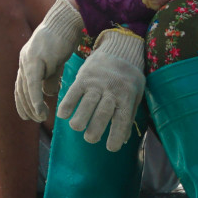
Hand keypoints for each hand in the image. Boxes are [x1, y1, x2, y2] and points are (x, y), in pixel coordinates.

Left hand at [14, 0, 84, 123]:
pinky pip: (32, 83)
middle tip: (34, 119)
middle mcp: (24, 60)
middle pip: (20, 89)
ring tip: (40, 117)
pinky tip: (39, 109)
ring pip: (25, 88)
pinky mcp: (35, 58)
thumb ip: (50, 77)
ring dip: (32, 106)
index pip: (21, 86)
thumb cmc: (63, 40)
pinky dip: (35, 98)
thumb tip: (47, 94)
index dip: (23, 102)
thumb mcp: (55, 62)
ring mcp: (28, 59)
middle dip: (26, 107)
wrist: (67, 22)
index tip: (28, 116)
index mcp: (27, 61)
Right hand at [57, 28, 146, 152]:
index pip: (122, 120)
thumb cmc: (129, 77)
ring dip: (79, 119)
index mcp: (127, 96)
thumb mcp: (135, 95)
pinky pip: (73, 92)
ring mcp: (97, 83)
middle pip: (102, 114)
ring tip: (76, 128)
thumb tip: (122, 139)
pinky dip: (67, 104)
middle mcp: (112, 90)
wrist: (120, 49)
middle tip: (90, 139)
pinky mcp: (84, 77)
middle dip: (95, 130)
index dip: (116, 136)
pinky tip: (62, 115)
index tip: (110, 148)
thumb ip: (128, 115)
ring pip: (86, 104)